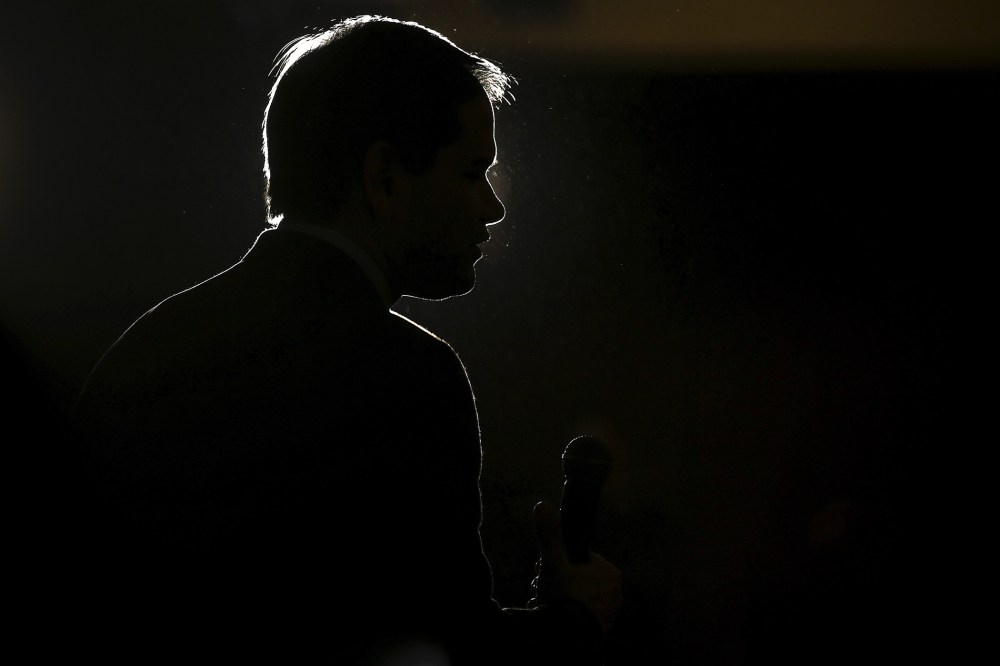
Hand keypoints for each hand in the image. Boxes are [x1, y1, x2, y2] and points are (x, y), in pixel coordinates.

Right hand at [529, 500, 622, 632]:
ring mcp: (610, 614)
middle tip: (543, 588)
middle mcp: (616, 593)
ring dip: (562, 599)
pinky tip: (555, 618)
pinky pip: (582, 616)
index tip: (545, 569)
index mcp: (610, 573)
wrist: (565, 638)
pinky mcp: (601, 631)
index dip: (561, 563)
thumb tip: (542, 504)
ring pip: (580, 597)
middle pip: (579, 579)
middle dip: (560, 582)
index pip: (582, 560)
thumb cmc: (564, 595)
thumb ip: (550, 535)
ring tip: (546, 604)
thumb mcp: (553, 562)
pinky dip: (569, 615)